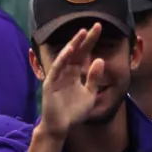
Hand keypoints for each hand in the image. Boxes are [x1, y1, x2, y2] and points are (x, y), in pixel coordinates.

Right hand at [36, 22, 106, 138]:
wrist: (62, 126)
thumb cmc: (74, 111)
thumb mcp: (90, 94)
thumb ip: (94, 78)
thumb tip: (100, 60)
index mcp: (75, 73)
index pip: (84, 54)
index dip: (91, 42)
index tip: (99, 28)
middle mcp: (66, 71)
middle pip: (76, 52)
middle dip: (85, 39)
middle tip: (96, 25)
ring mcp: (58, 76)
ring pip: (66, 57)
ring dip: (74, 45)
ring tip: (83, 33)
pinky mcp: (51, 82)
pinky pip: (57, 68)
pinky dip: (63, 58)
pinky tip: (70, 49)